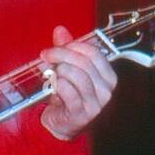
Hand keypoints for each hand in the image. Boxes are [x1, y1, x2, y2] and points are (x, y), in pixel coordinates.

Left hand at [39, 25, 116, 140]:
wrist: (61, 124)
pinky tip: (51, 86)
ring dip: (58, 71)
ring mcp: (96, 103)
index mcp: (108, 77)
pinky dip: (57, 85)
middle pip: (84, 62)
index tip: (56, 47)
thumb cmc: (67, 96)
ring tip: (49, 74)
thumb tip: (60, 30)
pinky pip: (68, 91)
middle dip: (61, 55)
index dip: (73, 46)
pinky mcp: (81, 114)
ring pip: (76, 75)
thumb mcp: (67, 70)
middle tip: (46, 56)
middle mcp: (106, 90)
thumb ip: (66, 50)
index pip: (94, 53)